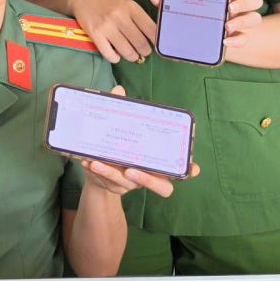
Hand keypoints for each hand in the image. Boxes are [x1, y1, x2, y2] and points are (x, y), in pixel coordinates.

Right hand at [69, 0, 157, 63]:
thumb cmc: (109, 2)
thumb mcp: (127, 3)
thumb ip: (140, 17)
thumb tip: (153, 37)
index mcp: (131, 7)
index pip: (152, 30)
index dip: (157, 42)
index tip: (155, 45)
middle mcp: (120, 16)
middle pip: (141, 43)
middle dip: (145, 51)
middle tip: (143, 52)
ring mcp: (107, 26)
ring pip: (127, 51)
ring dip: (131, 56)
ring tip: (131, 55)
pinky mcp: (95, 34)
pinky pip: (110, 55)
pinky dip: (115, 58)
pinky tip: (115, 54)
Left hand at [74, 88, 200, 197]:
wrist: (98, 169)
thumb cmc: (120, 144)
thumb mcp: (122, 127)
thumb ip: (123, 111)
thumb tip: (118, 91)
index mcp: (158, 162)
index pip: (179, 170)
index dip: (189, 171)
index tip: (193, 168)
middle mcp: (151, 177)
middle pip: (163, 188)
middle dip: (148, 180)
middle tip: (131, 170)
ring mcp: (133, 184)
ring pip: (127, 185)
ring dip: (110, 174)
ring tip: (96, 162)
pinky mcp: (116, 187)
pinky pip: (108, 184)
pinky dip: (96, 172)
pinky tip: (86, 161)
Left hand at [146, 0, 262, 52]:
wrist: (202, 40)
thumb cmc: (194, 16)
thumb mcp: (181, 7)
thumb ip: (169, 0)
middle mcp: (238, 6)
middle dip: (244, 2)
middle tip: (229, 7)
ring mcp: (241, 22)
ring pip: (255, 18)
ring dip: (243, 20)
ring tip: (226, 26)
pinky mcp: (239, 37)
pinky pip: (245, 38)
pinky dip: (238, 40)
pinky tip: (226, 41)